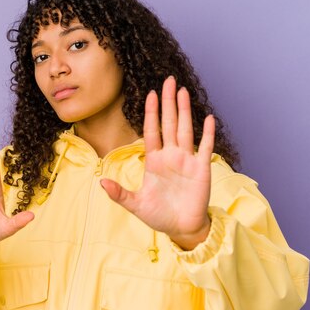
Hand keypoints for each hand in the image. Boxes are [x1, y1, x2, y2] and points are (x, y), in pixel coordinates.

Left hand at [100, 76, 214, 250]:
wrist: (181, 229)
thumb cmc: (159, 216)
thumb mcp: (135, 205)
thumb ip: (119, 194)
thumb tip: (100, 182)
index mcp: (154, 161)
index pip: (152, 131)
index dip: (151, 113)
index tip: (150, 94)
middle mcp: (171, 156)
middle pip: (169, 123)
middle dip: (168, 102)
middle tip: (169, 80)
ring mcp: (187, 161)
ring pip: (186, 130)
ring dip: (185, 110)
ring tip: (183, 91)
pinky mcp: (201, 169)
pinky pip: (205, 148)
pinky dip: (207, 133)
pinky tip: (208, 117)